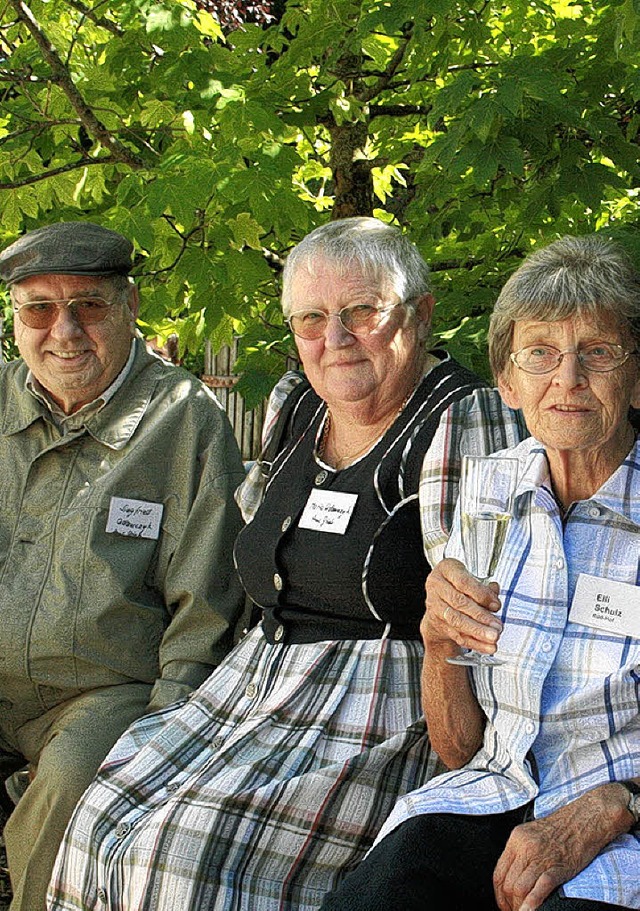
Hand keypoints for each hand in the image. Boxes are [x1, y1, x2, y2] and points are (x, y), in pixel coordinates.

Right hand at [422, 558, 502, 655]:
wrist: (440, 599)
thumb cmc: (459, 584)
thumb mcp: (472, 577)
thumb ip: (485, 587)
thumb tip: (495, 594)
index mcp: (446, 569)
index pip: (463, 582)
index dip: (481, 594)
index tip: (496, 605)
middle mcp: (436, 586)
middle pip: (458, 603)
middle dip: (480, 616)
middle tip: (497, 626)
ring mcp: (434, 605)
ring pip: (456, 620)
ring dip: (477, 631)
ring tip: (493, 638)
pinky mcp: (438, 623)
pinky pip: (456, 634)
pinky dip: (473, 642)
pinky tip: (486, 647)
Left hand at [493, 784, 631, 910]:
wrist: (585, 820)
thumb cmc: (561, 827)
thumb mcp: (531, 833)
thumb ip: (520, 852)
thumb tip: (512, 876)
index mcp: (516, 839)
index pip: (498, 873)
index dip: (499, 895)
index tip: (504, 904)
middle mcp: (525, 848)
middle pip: (508, 884)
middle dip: (509, 904)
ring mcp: (541, 858)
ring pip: (519, 889)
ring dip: (519, 906)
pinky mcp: (557, 868)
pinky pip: (539, 889)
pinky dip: (532, 904)